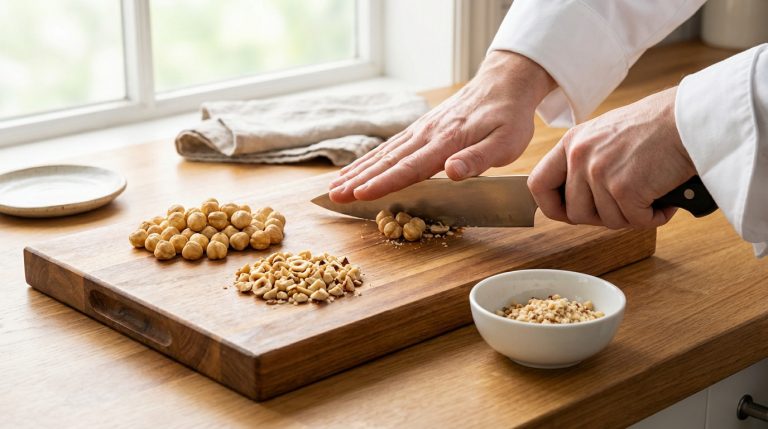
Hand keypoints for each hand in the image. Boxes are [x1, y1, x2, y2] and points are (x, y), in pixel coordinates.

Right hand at [328, 51, 555, 202]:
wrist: (503, 84)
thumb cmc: (508, 118)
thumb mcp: (506, 142)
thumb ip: (478, 158)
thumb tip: (451, 172)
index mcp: (446, 142)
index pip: (410, 167)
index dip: (384, 183)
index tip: (360, 195)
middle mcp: (426, 135)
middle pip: (387, 161)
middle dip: (359, 180)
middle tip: (333, 196)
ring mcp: (420, 131)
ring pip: (383, 154)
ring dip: (357, 171)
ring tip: (334, 187)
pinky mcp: (419, 130)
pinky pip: (389, 147)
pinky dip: (369, 159)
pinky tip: (355, 169)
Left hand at [528, 87, 696, 228]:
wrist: (689, 118)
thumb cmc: (657, 126)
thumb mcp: (606, 134)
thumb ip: (586, 160)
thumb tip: (577, 196)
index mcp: (571, 143)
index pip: (538, 184)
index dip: (552, 207)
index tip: (568, 213)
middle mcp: (579, 156)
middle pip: (574, 213)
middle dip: (602, 218)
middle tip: (626, 206)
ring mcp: (599, 172)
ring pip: (606, 221)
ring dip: (631, 216)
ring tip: (650, 195)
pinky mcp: (624, 187)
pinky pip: (634, 221)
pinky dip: (653, 217)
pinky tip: (664, 200)